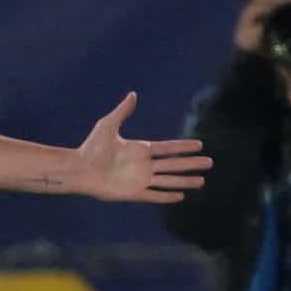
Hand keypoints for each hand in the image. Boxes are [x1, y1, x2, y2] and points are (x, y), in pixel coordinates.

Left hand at [73, 93, 211, 202]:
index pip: (168, 148)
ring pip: (169, 180)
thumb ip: (122, 111)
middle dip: (192, 164)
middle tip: (209, 163)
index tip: (200, 145)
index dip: (184, 147)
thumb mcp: (108, 125)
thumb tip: (133, 94)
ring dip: (185, 181)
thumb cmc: (91, 147)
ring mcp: (140, 180)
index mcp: (141, 149)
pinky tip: (181, 196)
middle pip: (174, 164)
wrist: (80, 169)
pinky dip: (168, 196)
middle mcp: (144, 165)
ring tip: (202, 181)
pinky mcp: (134, 193)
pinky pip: (155, 195)